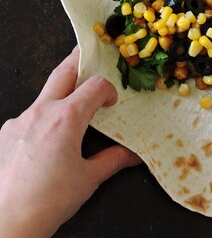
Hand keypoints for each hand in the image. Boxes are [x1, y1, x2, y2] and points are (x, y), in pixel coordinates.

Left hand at [0, 47, 140, 237]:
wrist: (5, 223)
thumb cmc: (47, 202)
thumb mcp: (87, 180)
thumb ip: (112, 160)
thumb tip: (133, 155)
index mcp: (67, 118)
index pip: (95, 85)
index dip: (108, 90)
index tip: (111, 103)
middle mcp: (42, 111)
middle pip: (64, 70)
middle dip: (80, 60)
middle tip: (90, 56)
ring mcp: (20, 120)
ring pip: (44, 94)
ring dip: (60, 93)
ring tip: (71, 106)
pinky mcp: (5, 133)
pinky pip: (28, 115)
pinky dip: (42, 117)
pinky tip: (46, 139)